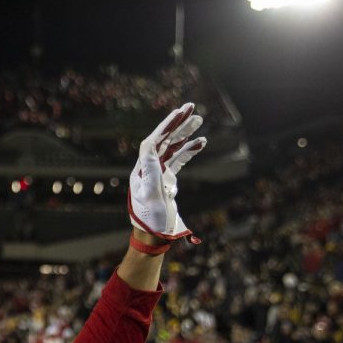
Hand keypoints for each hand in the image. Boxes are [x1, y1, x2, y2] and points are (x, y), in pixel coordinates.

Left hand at [128, 102, 206, 242]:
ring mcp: (158, 173)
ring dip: (185, 133)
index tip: (178, 114)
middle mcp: (148, 169)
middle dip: (176, 123)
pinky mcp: (167, 179)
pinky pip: (178, 160)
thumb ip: (152, 172)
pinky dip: (189, 150)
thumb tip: (150, 147)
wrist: (154, 235)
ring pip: (172, 148)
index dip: (165, 127)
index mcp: (141, 171)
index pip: (152, 142)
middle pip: (162, 140)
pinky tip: (201, 142)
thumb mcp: (151, 196)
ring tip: (199, 120)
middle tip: (190, 107)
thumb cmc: (151, 219)